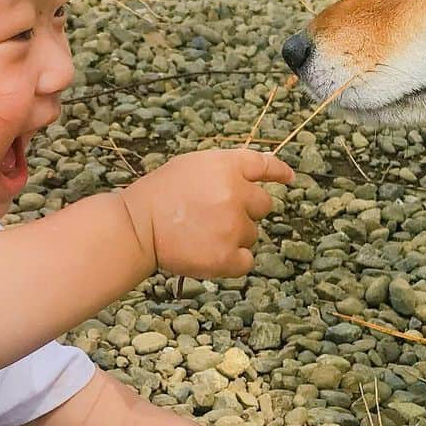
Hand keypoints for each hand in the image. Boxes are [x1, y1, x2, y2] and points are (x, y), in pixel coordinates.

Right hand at [119, 148, 293, 279]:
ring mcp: (233, 226)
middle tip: (216, 217)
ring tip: (202, 234)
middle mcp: (235, 193)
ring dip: (235, 236)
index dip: (278, 171)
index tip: (289, 177)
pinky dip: (233, 261)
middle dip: (246, 210)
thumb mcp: (191, 166)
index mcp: (226, 166)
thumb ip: (224, 169)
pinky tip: (210, 254)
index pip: (263, 164)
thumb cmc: (158, 195)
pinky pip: (246, 260)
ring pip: (252, 234)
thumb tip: (252, 178)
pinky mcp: (227, 256)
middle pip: (263, 204)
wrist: (136, 227)